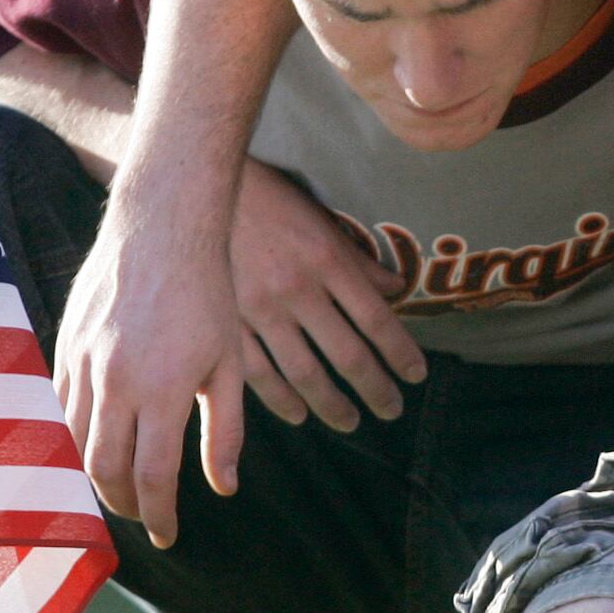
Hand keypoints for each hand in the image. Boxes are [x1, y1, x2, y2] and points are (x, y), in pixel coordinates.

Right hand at [55, 199, 245, 547]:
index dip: (158, 516)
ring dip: (91, 475)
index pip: (152, 477)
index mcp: (161, 391)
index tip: (167, 536)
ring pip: (72, 442)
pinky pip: (59, 405)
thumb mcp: (230, 366)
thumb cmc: (208, 292)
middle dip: (121, 504)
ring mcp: (83, 362)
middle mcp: (115, 382)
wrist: (163, 225)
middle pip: (104, 469)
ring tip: (115, 488)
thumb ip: (226, 431)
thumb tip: (223, 488)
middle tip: (141, 516)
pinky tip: (92, 442)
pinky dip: (71, 435)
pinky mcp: (65, 343)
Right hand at [230, 158, 426, 430]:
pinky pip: (259, 373)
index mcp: (328, 261)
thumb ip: (358, 260)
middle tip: (392, 410)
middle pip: (348, 355)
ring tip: (351, 421)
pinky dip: (281, 400)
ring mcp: (260, 310)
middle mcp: (298, 290)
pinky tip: (299, 414)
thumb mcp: (321, 221)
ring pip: (305, 373)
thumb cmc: (268, 201)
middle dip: (375, 389)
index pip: (377, 320)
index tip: (415, 376)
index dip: (400, 353)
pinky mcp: (226, 323)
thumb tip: (397, 288)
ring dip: (332, 404)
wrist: (198, 191)